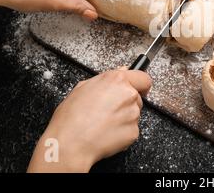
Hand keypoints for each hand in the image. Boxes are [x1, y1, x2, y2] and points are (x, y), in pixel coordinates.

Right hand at [27, 68, 151, 172]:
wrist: (70, 143)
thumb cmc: (71, 117)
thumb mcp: (82, 88)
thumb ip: (106, 79)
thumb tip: (121, 71)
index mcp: (116, 80)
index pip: (143, 78)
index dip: (140, 84)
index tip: (139, 88)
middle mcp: (128, 94)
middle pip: (137, 97)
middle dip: (126, 103)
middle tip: (109, 110)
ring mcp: (133, 114)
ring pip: (134, 113)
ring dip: (124, 117)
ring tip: (103, 123)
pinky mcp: (134, 131)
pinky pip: (131, 129)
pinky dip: (122, 132)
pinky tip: (106, 133)